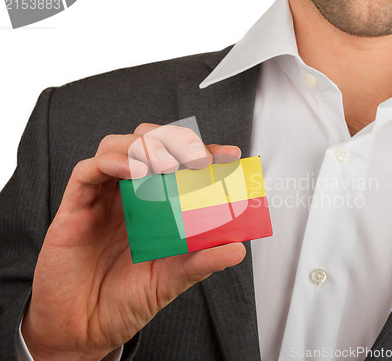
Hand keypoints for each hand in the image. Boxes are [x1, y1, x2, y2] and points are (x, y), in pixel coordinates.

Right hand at [21, 123, 245, 359]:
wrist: (85, 329)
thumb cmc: (125, 300)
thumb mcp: (171, 280)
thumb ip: (201, 262)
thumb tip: (238, 249)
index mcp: (154, 205)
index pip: (179, 163)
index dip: (204, 152)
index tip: (230, 155)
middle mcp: (128, 195)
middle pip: (147, 142)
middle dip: (174, 140)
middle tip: (198, 158)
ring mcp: (102, 198)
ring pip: (117, 146)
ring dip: (145, 146)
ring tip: (168, 165)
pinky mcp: (75, 207)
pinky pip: (87, 171)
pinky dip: (112, 162)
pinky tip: (134, 171)